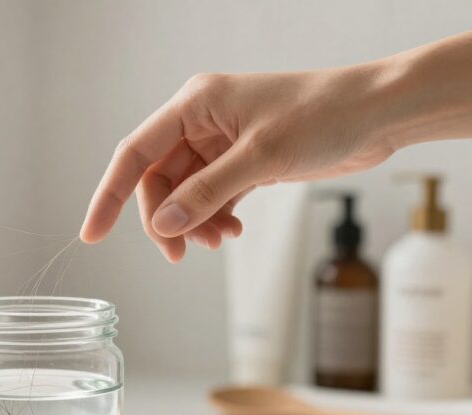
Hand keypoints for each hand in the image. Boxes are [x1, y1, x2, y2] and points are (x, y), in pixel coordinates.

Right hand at [79, 65, 396, 261]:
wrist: (379, 113)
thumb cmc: (325, 115)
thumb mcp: (260, 158)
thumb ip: (206, 194)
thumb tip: (162, 225)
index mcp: (195, 103)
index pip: (135, 153)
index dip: (109, 195)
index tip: (92, 233)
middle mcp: (202, 120)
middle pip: (159, 180)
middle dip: (166, 220)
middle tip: (181, 254)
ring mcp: (223, 141)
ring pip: (186, 193)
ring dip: (195, 223)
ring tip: (221, 242)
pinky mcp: (244, 159)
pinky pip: (212, 196)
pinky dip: (216, 218)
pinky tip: (232, 232)